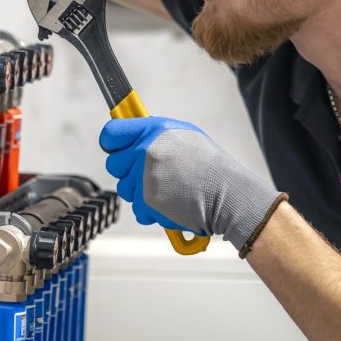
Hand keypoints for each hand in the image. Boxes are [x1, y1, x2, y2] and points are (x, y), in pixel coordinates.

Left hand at [99, 116, 285, 253]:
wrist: (228, 194)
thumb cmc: (211, 166)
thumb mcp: (184, 135)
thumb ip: (155, 135)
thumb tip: (134, 136)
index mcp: (154, 130)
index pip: (112, 133)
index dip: (112, 143)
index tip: (117, 149)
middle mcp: (145, 150)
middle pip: (113, 164)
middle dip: (128, 171)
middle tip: (151, 174)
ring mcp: (144, 177)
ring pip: (124, 188)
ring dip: (140, 192)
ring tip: (167, 189)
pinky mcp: (147, 201)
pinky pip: (136, 209)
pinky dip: (150, 211)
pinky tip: (169, 203)